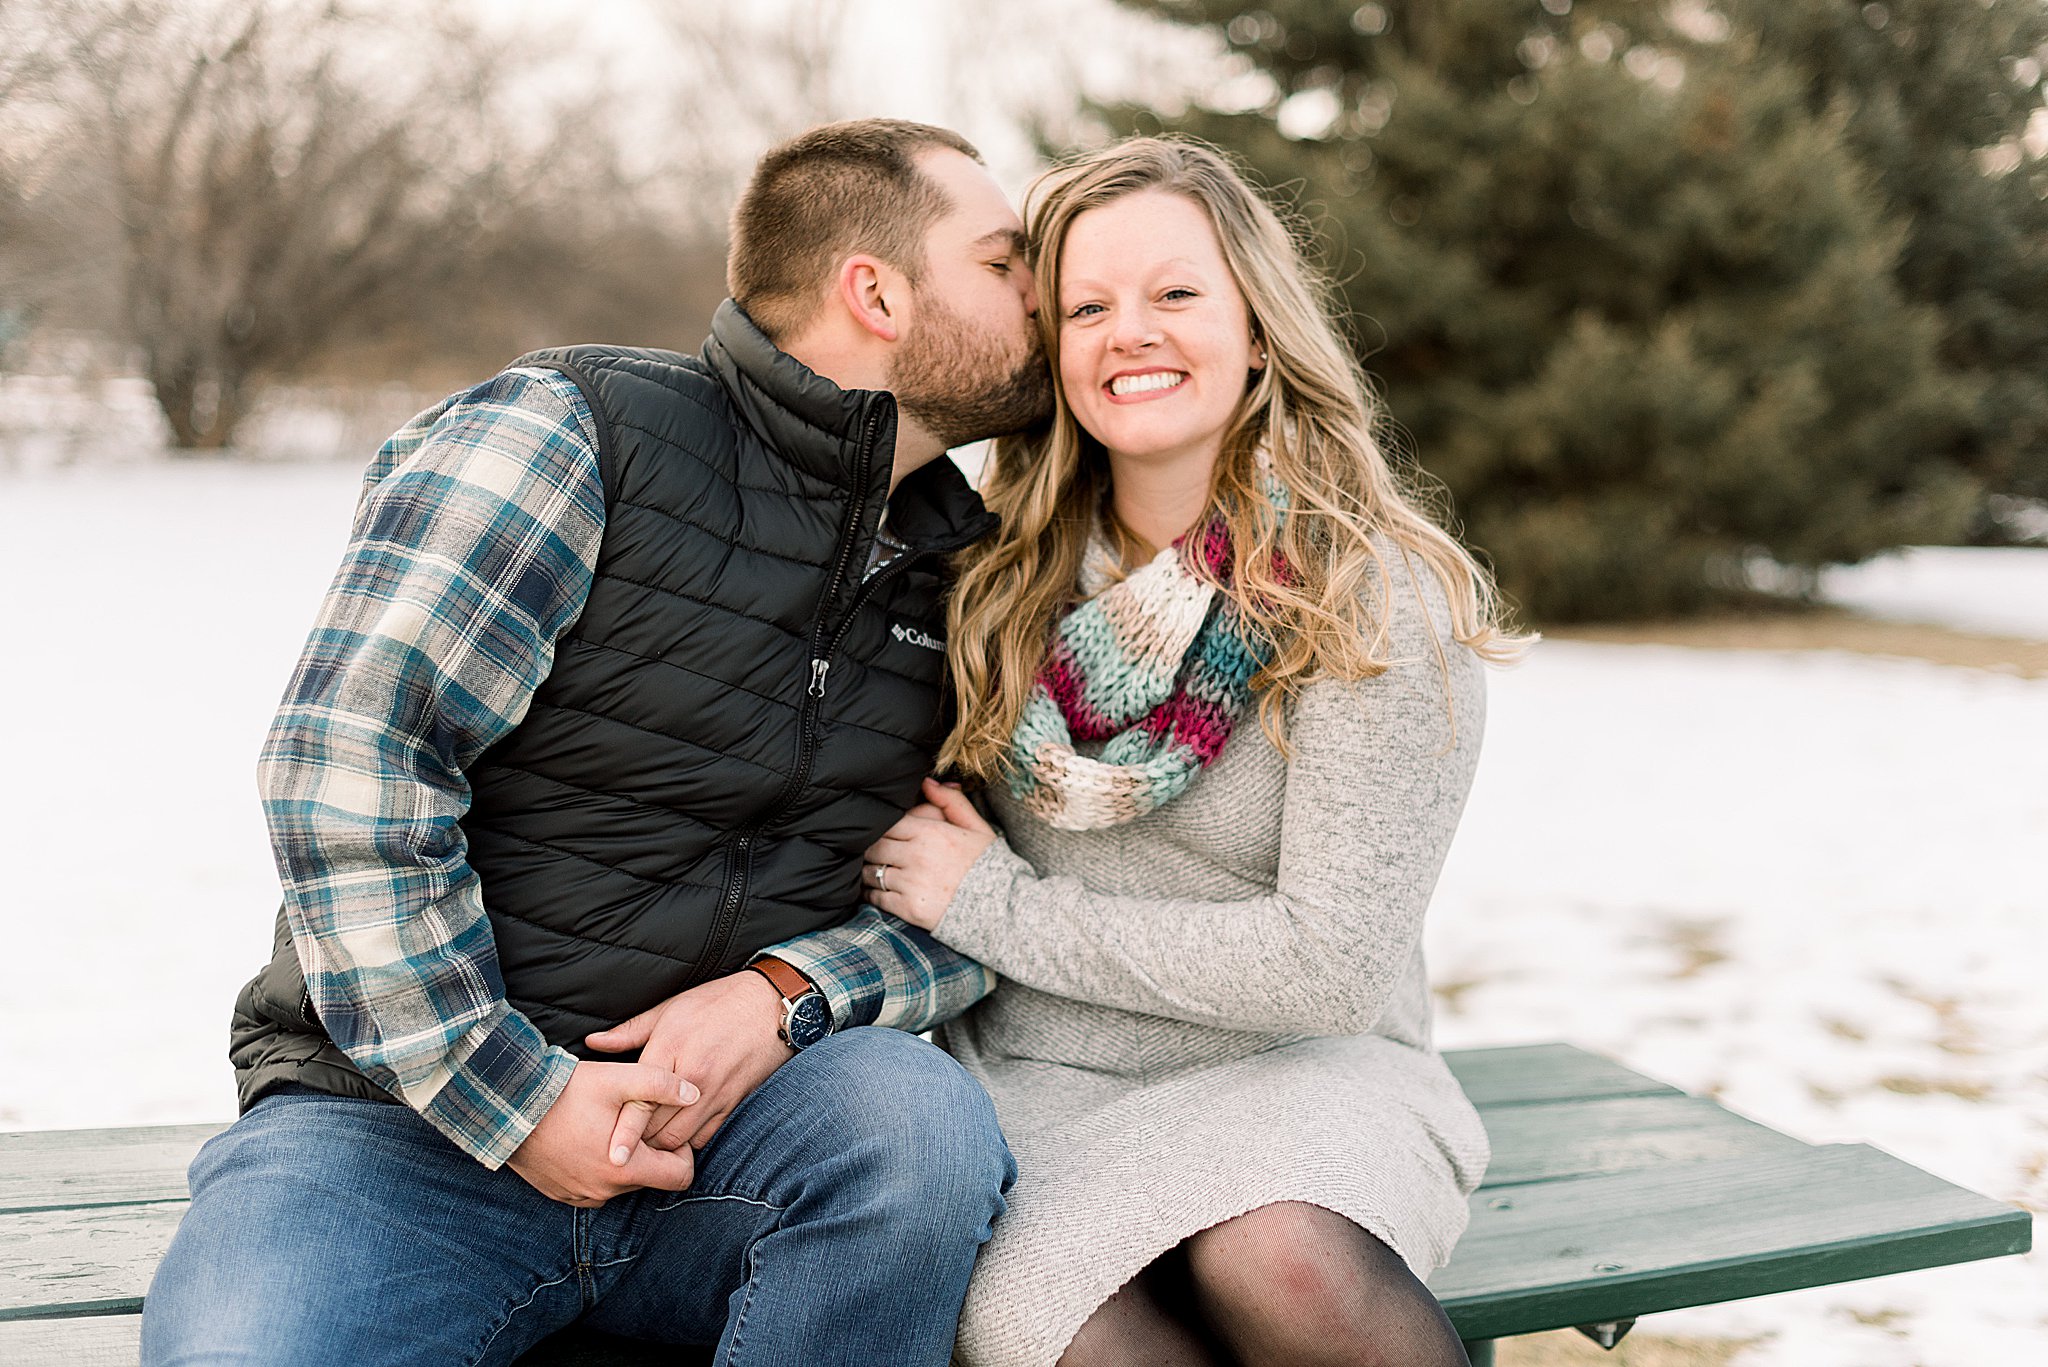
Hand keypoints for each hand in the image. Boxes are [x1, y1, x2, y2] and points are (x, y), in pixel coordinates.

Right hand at [507, 1060, 699, 1207]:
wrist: (507, 1107)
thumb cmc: (565, 1092)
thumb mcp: (618, 1079)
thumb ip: (661, 1085)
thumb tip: (693, 1094)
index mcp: (625, 1170)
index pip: (680, 1177)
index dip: (682, 1153)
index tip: (664, 1129)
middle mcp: (604, 1191)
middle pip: (650, 1178)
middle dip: (650, 1152)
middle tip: (634, 1120)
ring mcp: (580, 1195)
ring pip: (621, 1183)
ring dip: (623, 1160)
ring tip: (607, 1126)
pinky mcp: (560, 1193)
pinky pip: (593, 1186)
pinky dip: (597, 1167)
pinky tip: (585, 1138)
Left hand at [584, 970, 790, 1153]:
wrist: (769, 1005)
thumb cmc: (715, 1003)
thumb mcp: (669, 1010)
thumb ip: (629, 1032)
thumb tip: (593, 1044)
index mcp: (670, 1049)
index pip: (642, 1102)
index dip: (625, 1134)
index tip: (613, 1157)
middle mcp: (693, 1077)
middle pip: (656, 1128)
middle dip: (637, 1140)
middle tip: (621, 1142)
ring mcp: (715, 1093)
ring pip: (679, 1139)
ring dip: (660, 1145)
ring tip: (646, 1142)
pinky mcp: (732, 1103)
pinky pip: (704, 1137)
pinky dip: (687, 1143)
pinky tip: (677, 1134)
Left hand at [861, 778, 995, 930]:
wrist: (1002, 908)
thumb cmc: (989, 865)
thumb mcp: (976, 828)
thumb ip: (951, 802)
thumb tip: (926, 782)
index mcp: (931, 833)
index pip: (888, 824)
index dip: (882, 828)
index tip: (883, 833)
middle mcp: (917, 856)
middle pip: (874, 847)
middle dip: (872, 849)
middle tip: (872, 852)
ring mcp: (911, 883)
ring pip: (872, 872)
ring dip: (869, 871)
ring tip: (874, 871)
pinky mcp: (909, 908)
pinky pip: (877, 897)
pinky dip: (872, 893)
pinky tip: (876, 891)